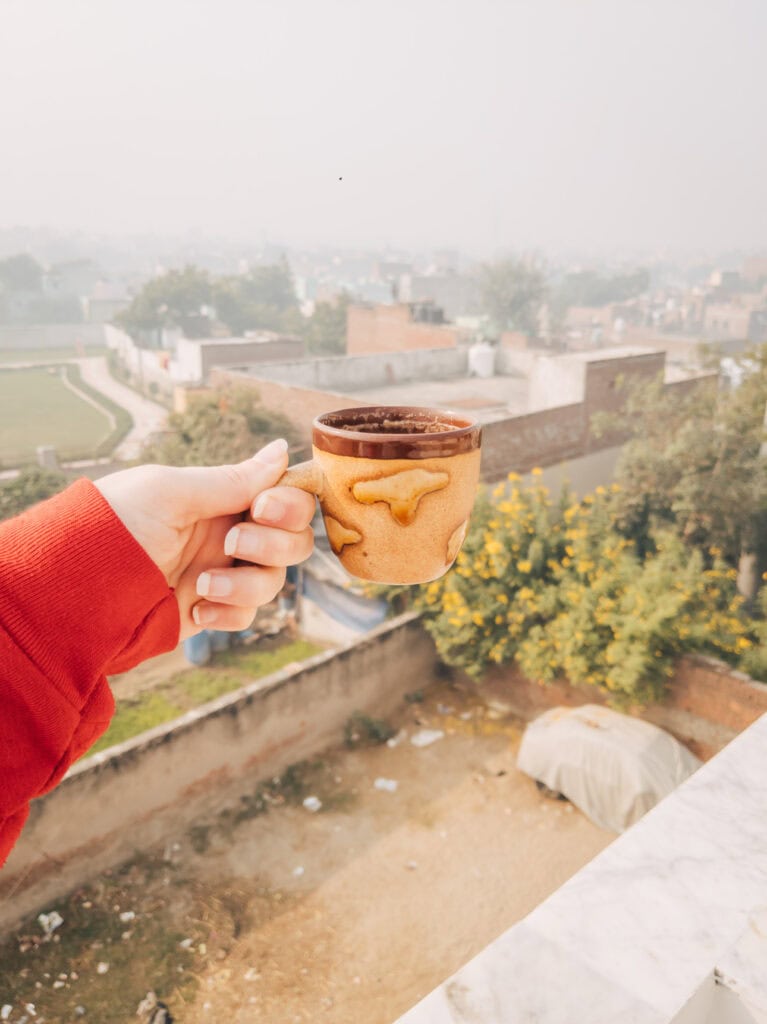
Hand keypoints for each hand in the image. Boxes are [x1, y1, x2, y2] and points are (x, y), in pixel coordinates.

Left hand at [95, 439, 314, 639]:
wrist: (74, 590)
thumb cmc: (113, 526)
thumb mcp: (172, 493)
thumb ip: (232, 479)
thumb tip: (283, 448)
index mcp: (221, 498)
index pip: (286, 497)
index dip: (289, 504)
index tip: (262, 507)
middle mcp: (228, 533)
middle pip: (293, 541)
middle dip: (273, 544)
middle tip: (232, 545)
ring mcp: (221, 573)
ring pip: (274, 581)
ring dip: (246, 585)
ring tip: (203, 586)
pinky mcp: (210, 609)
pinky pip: (247, 615)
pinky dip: (229, 613)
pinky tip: (195, 608)